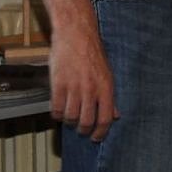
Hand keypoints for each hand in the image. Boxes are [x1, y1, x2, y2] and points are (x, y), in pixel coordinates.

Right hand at [48, 24, 116, 139]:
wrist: (76, 34)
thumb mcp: (107, 73)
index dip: (101, 132)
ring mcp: (73, 87)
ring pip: (70, 117)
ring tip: (70, 118)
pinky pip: (56, 109)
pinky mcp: (58, 84)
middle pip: (86, 121)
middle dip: (84, 130)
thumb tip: (115, 114)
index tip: (96, 138)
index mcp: (106, 86)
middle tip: (81, 131)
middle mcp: (91, 89)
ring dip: (69, 122)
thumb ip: (109, 95)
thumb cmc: (92, 52)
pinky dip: (57, 114)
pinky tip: (59, 110)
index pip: (105, 118)